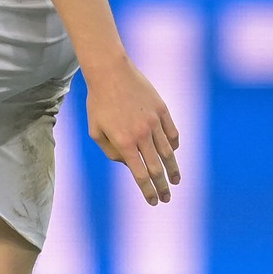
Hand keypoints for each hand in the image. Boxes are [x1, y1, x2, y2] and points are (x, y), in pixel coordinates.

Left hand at [85, 55, 181, 206]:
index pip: (140, 174)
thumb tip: (128, 163)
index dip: (148, 191)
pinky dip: (174, 145)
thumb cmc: (98, 102)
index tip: (154, 201)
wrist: (110, 71)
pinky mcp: (162, 110)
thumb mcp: (96, 131)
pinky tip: (173, 153)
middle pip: (157, 168)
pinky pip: (172, 133)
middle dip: (163, 186)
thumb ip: (111, 152)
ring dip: (173, 169)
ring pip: (168, 152)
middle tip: (167, 197)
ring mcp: (154, 122)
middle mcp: (142, 135)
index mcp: (124, 142)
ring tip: (176, 180)